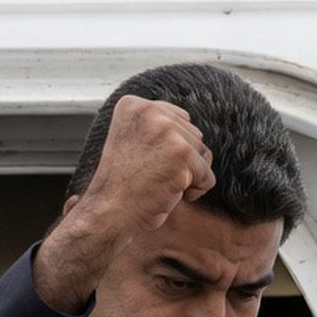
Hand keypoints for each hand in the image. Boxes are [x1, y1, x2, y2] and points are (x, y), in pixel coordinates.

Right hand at [33, 96, 215, 311]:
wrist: (109, 211)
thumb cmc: (121, 186)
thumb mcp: (132, 142)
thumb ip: (155, 128)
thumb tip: (194, 128)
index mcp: (133, 105)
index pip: (178, 118)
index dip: (170, 148)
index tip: (146, 164)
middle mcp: (149, 111)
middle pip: (193, 134)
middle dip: (181, 161)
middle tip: (151, 177)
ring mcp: (167, 130)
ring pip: (202, 154)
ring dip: (188, 176)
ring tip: (160, 185)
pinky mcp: (182, 153)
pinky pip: (207, 176)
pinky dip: (195, 191)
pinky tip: (169, 195)